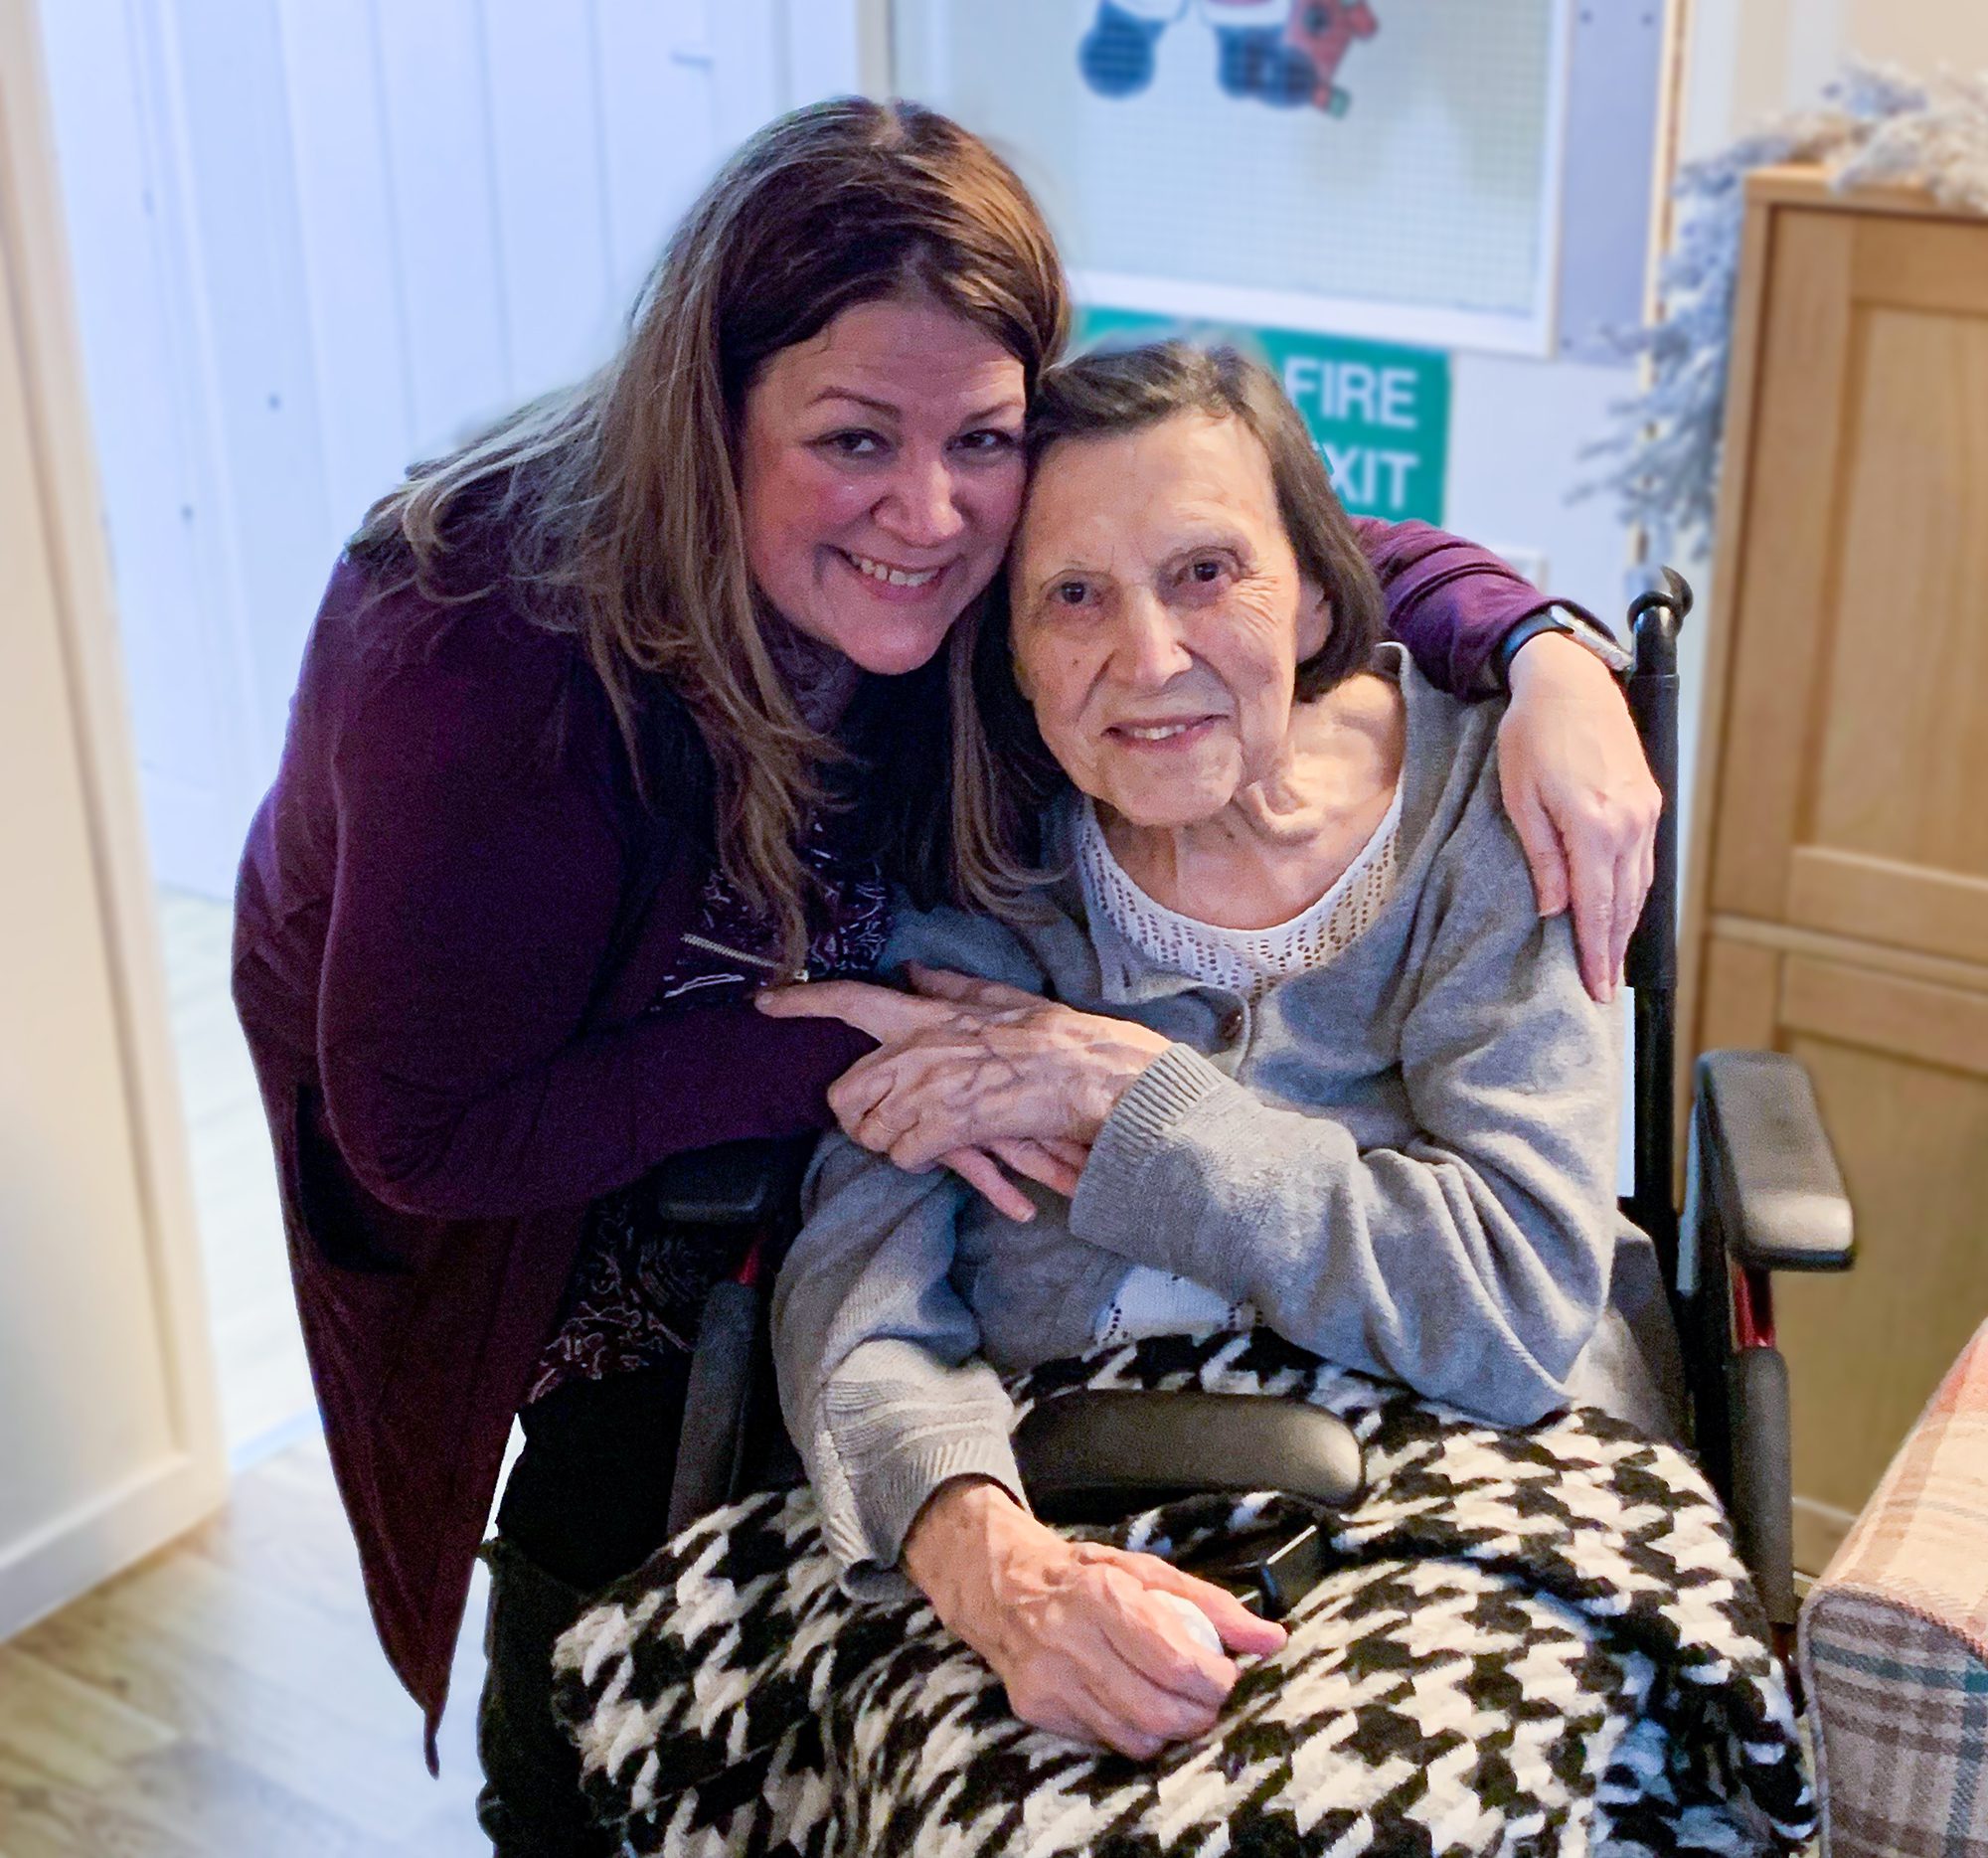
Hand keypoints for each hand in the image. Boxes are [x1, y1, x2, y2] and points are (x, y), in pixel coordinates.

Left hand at [759, 966, 1170, 1174]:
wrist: (1089, 1074)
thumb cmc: (1051, 1038)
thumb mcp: (997, 999)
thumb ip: (949, 987)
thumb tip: (914, 971)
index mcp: (927, 1016)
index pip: (851, 1000)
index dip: (802, 1002)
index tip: (764, 1003)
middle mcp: (919, 1050)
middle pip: (846, 1091)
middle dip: (858, 1116)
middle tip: (885, 1123)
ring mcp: (931, 1089)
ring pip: (873, 1131)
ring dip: (894, 1143)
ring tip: (927, 1138)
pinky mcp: (950, 1127)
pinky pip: (907, 1155)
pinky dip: (923, 1161)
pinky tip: (946, 1151)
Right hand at [901, 1478, 1285, 1758]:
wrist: (1004, 1586)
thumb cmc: (1086, 1575)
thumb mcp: (1149, 1571)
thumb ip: (1214, 1606)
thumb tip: (1271, 1638)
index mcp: (1102, 1595)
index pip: (1175, 1661)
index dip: (1214, 1680)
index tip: (1226, 1673)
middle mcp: (1070, 1639)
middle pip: (1158, 1710)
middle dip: (1199, 1714)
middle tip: (1208, 1698)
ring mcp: (1049, 1679)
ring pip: (1134, 1736)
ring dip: (1171, 1730)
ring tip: (1179, 1705)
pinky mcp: (1037, 1708)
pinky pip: (1105, 1741)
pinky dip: (1134, 1733)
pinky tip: (1136, 1706)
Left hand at [1497, 632, 1660, 1002]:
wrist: (1569, 682)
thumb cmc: (1532, 736)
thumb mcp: (1520, 799)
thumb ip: (1541, 858)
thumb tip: (1552, 910)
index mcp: (1595, 827)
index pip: (1598, 909)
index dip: (1596, 954)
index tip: (1596, 990)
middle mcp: (1630, 824)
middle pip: (1625, 905)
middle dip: (1614, 952)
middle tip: (1605, 991)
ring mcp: (1646, 812)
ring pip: (1641, 886)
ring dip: (1627, 926)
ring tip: (1613, 962)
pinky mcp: (1649, 801)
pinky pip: (1644, 861)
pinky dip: (1634, 893)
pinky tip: (1623, 911)